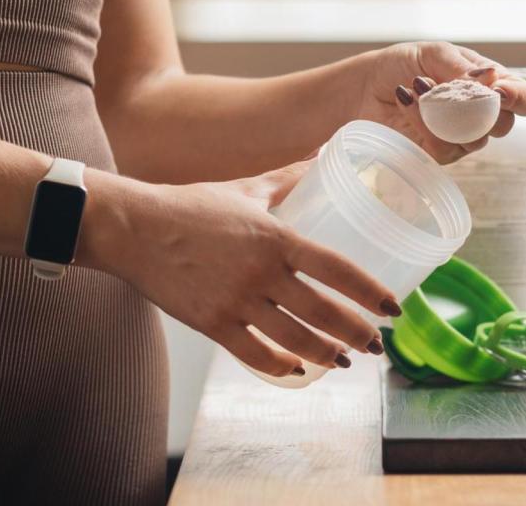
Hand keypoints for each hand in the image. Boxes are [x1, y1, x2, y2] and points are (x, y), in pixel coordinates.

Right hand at [84, 163, 399, 377]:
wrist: (132, 227)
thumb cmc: (189, 206)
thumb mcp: (244, 188)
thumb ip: (286, 179)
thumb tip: (321, 157)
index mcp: (275, 237)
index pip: (336, 268)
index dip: (370, 291)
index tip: (393, 308)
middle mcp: (261, 272)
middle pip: (323, 312)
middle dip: (357, 333)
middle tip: (376, 344)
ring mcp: (236, 301)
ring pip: (295, 339)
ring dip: (326, 354)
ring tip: (345, 360)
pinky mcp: (212, 323)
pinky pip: (255, 354)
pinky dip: (280, 366)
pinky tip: (296, 368)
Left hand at [356, 42, 525, 163]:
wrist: (365, 88)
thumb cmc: (403, 65)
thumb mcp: (432, 53)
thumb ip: (460, 67)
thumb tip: (491, 80)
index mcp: (490, 84)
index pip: (524, 98)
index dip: (520, 98)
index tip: (499, 91)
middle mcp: (481, 114)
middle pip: (505, 126)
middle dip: (481, 111)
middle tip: (455, 94)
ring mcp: (461, 138)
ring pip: (474, 141)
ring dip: (444, 113)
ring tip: (418, 86)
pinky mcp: (437, 154)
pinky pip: (443, 149)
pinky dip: (423, 123)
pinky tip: (407, 102)